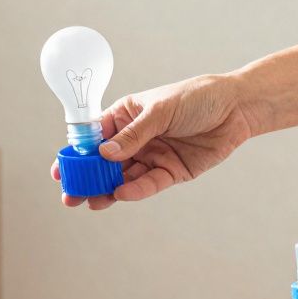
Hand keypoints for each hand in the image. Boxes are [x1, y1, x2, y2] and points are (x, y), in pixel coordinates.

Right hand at [51, 73, 256, 209]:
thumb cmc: (198, 97)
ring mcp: (153, 156)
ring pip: (124, 177)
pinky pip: (149, 184)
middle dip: (87, 179)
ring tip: (90, 201)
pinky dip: (135, 190)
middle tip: (70, 195)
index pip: (95, 136)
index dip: (77, 153)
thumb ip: (134, 135)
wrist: (237, 107)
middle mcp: (136, 139)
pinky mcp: (171, 172)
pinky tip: (120, 194)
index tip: (61, 168)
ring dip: (107, 190)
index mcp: (126, 116)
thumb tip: (105, 154)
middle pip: (105, 163)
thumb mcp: (161, 110)